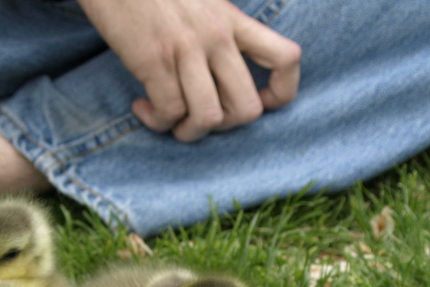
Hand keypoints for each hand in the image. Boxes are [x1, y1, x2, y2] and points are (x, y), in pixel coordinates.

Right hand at [77, 0, 301, 141]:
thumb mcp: (201, 4)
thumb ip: (220, 33)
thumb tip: (223, 77)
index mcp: (233, 21)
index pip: (287, 59)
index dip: (280, 94)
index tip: (257, 101)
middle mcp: (218, 36)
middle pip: (247, 108)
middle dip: (223, 127)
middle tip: (199, 117)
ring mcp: (187, 49)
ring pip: (208, 118)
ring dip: (187, 131)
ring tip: (169, 119)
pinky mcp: (155, 61)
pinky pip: (169, 112)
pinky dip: (156, 121)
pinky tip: (142, 107)